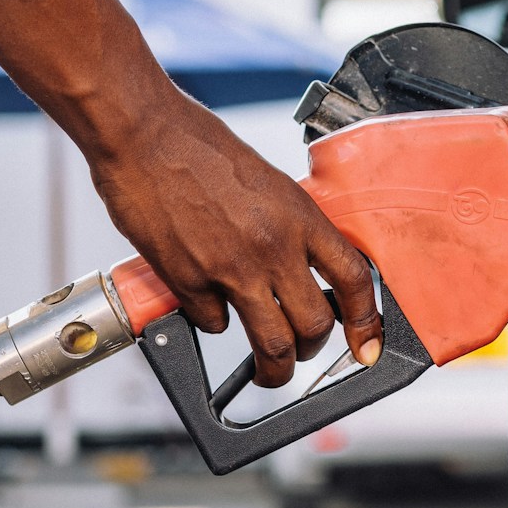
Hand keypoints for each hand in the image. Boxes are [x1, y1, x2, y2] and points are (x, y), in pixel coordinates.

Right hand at [87, 87, 381, 386]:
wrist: (142, 135)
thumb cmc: (198, 147)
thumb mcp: (266, 182)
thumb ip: (287, 226)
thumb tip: (301, 267)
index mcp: (299, 216)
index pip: (354, 279)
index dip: (365, 322)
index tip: (365, 345)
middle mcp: (273, 246)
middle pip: (314, 325)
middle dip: (311, 351)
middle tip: (302, 353)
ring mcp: (231, 268)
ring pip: (272, 343)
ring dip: (273, 368)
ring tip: (268, 372)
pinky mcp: (189, 282)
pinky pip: (214, 324)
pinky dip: (213, 321)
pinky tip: (205, 301)